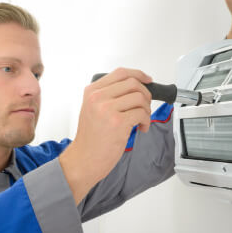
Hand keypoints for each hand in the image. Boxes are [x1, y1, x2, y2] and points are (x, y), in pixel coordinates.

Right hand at [59, 68, 151, 203]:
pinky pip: (142, 113)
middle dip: (146, 94)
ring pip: (140, 98)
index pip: (121, 73)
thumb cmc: (91, 138)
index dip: (139, 74)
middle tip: (145, 106)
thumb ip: (108, 96)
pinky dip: (146, 121)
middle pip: (133, 83)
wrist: (83, 160)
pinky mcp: (118, 123)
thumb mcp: (92, 109)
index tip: (148, 80)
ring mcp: (107, 109)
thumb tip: (134, 88)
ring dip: (147, 109)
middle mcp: (98, 98)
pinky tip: (141, 128)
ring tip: (142, 120)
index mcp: (92, 92)